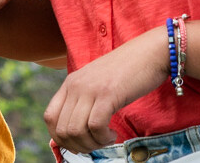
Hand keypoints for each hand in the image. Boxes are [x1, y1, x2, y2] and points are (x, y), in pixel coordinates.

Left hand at [43, 27, 169, 153]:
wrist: (150, 53)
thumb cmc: (127, 73)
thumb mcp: (97, 84)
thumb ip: (84, 101)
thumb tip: (74, 132)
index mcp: (70, 83)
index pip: (49, 117)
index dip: (60, 137)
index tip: (79, 143)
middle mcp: (75, 85)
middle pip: (61, 129)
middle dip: (78, 146)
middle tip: (96, 144)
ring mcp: (90, 89)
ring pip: (75, 131)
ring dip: (91, 144)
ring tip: (106, 139)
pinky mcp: (108, 94)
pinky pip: (95, 126)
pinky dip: (103, 138)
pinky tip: (113, 134)